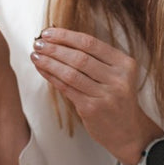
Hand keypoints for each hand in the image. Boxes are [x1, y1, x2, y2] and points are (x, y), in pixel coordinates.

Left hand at [30, 27, 160, 163]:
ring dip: (49, 62)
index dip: (66, 36)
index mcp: (125, 64)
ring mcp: (106, 95)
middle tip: (37, 43)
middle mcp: (118, 79)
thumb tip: (61, 41)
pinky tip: (42, 70)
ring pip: (71, 73)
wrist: (128, 132)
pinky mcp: (92, 109)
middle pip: (79, 57)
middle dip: (54, 48)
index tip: (48, 32)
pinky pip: (67, 89)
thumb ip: (97, 60)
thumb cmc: (117, 100)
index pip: (91, 43)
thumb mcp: (118, 76)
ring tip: (35, 55)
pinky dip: (52, 77)